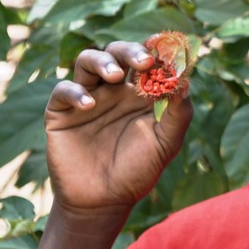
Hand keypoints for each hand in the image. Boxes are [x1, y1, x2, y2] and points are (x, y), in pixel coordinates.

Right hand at [45, 41, 192, 217]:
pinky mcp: (61, 113)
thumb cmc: (138, 171)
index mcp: (140, 93)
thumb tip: (186, 80)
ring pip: (87, 61)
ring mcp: (87, 98)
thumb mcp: (166, 142)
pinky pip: (63, 91)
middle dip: (129, 51)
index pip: (147, 61)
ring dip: (102, 61)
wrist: (103, 202)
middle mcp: (114, 90)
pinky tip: (89, 105)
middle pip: (117, 53)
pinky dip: (75, 92)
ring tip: (116, 75)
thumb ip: (178, 113)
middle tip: (143, 61)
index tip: (165, 45)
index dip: (155, 50)